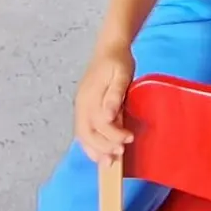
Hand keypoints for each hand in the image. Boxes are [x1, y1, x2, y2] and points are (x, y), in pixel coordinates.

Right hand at [74, 43, 134, 164]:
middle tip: (120, 154)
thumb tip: (107, 117)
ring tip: (109, 162)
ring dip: (94, 150)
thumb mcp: (121, 74)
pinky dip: (90, 145)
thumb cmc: (118, 61)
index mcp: (90, 96)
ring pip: (82, 134)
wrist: (109, 48)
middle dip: (102, 147)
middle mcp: (81, 104)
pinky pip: (83, 131)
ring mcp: (81, 106)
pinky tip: (100, 153)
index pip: (98, 123)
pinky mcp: (84, 108)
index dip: (113, 135)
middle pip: (86, 133)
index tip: (129, 138)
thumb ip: (114, 95)